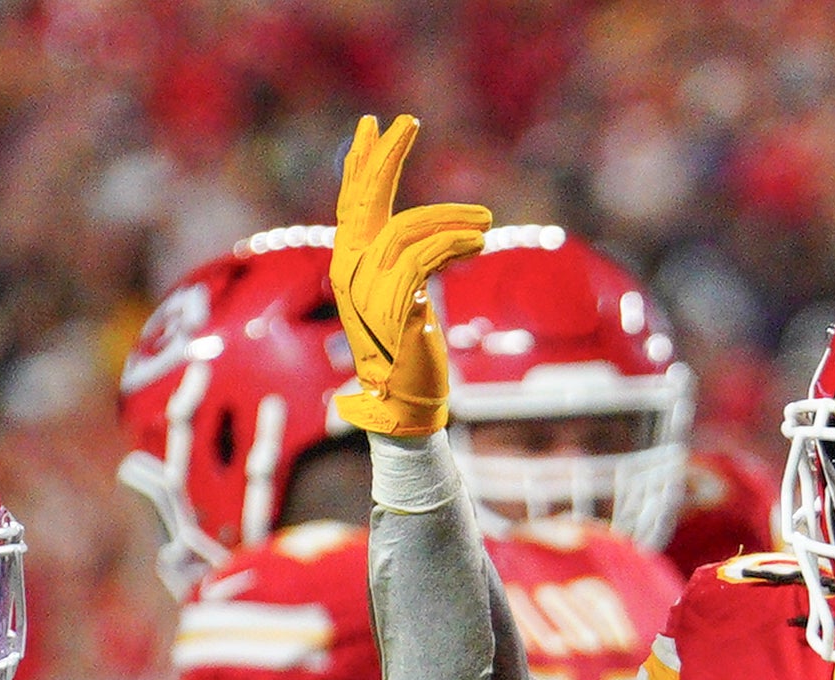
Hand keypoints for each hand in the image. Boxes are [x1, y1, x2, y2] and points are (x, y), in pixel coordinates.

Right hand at [331, 114, 490, 436]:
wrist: (406, 403)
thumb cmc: (410, 352)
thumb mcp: (408, 296)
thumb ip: (409, 261)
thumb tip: (438, 233)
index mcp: (350, 266)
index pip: (352, 204)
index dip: (362, 165)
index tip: (374, 127)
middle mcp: (351, 272)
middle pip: (365, 201)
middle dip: (386, 157)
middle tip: (408, 122)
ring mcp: (369, 290)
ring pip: (408, 228)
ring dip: (452, 219)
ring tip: (485, 223)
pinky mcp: (395, 305)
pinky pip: (425, 256)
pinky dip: (455, 243)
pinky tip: (479, 242)